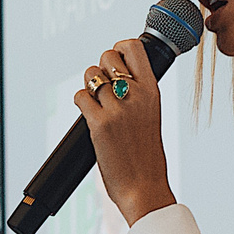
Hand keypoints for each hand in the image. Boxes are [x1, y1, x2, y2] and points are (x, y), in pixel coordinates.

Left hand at [75, 37, 175, 225]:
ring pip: (90, 76)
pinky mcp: (99, 124)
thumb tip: (116, 75)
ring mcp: (117, 109)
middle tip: (103, 88)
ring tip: (96, 103)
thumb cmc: (146, 154)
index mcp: (153, 90)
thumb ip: (138, 93)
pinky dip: (80, 103)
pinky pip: (80, 97)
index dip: (118, 49)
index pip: (133, 47)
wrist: (145, 186)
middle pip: (107, 57)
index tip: (116, 63)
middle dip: (100, 69)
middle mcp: (136, 95)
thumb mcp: (152, 115)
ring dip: (88, 87)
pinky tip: (88, 115)